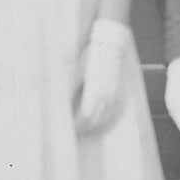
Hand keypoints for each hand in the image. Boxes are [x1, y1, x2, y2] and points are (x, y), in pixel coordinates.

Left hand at [75, 19, 131, 133]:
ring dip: (94, 128)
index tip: (67, 128)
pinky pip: (114, 114)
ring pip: (105, 120)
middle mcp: (107, 96)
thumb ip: (69, 88)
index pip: (84, 117)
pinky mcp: (119, 94)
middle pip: (94, 121)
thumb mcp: (77, 71)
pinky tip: (99, 125)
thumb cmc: (91, 57)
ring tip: (83, 131)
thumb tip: (59, 103)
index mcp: (95, 91)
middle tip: (72, 133)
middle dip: (83, 129)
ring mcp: (115, 96)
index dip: (75, 125)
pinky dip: (106, 122)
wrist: (110, 45)